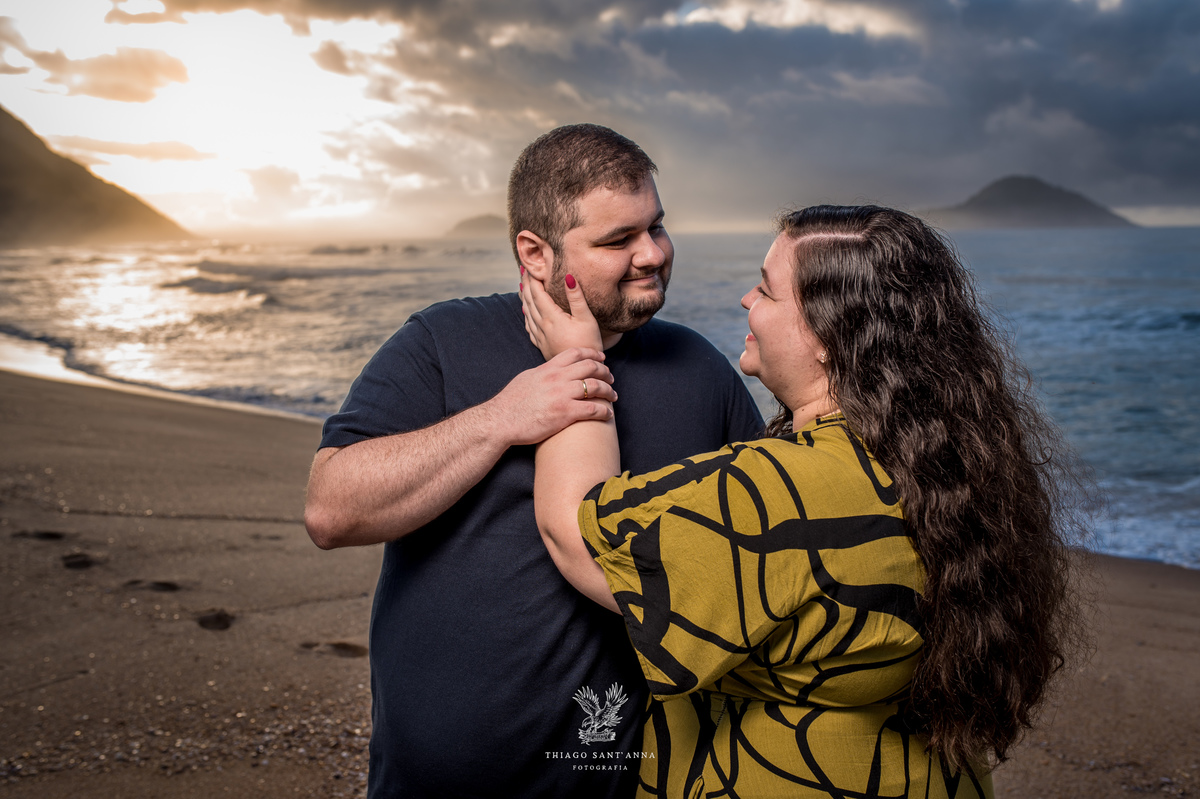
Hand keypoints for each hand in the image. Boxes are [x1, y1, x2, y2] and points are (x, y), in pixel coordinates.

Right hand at [489, 348, 617, 446]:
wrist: (500, 421)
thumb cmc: (510, 403)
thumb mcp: (527, 378)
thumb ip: (543, 373)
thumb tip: (552, 371)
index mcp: (548, 369)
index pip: (576, 353)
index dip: (592, 354)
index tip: (601, 359)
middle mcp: (557, 378)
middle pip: (590, 367)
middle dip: (605, 372)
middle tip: (611, 378)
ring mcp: (562, 395)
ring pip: (595, 386)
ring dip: (608, 391)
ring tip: (613, 396)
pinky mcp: (565, 413)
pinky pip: (593, 409)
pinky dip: (604, 411)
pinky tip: (608, 414)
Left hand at [520, 270, 602, 359]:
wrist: (581, 369)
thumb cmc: (588, 343)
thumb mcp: (586, 319)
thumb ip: (576, 297)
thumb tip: (568, 277)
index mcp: (551, 317)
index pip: (537, 293)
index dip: (532, 278)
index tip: (529, 266)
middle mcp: (542, 325)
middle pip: (529, 300)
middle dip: (526, 284)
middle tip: (523, 270)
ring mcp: (540, 336)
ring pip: (527, 313)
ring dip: (524, 298)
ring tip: (522, 286)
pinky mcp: (541, 344)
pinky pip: (529, 326)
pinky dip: (526, 314)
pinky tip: (526, 312)